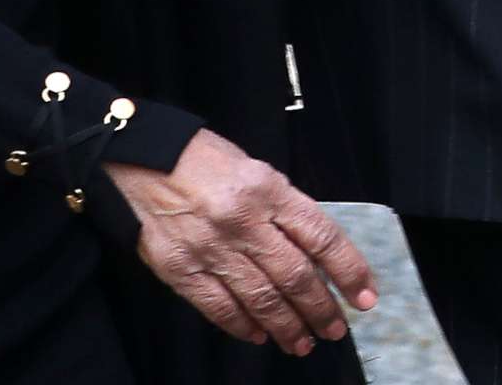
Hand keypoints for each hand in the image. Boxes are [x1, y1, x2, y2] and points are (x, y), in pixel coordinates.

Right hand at [104, 128, 377, 355]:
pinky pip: (220, 308)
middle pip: (296, 275)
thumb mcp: (253, 168)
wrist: (136, 158)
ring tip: (303, 342)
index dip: (349, 270)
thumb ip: (281, 207)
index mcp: (267, 188)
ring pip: (262, 299)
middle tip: (336, 328)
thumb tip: (313, 250)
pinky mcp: (181, 269)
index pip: (321, 236)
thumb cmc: (201, 159)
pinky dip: (244, 326)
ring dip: (289, 326)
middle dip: (322, 308)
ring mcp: (211, 248)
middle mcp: (243, 220)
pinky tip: (260, 335)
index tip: (364, 296)